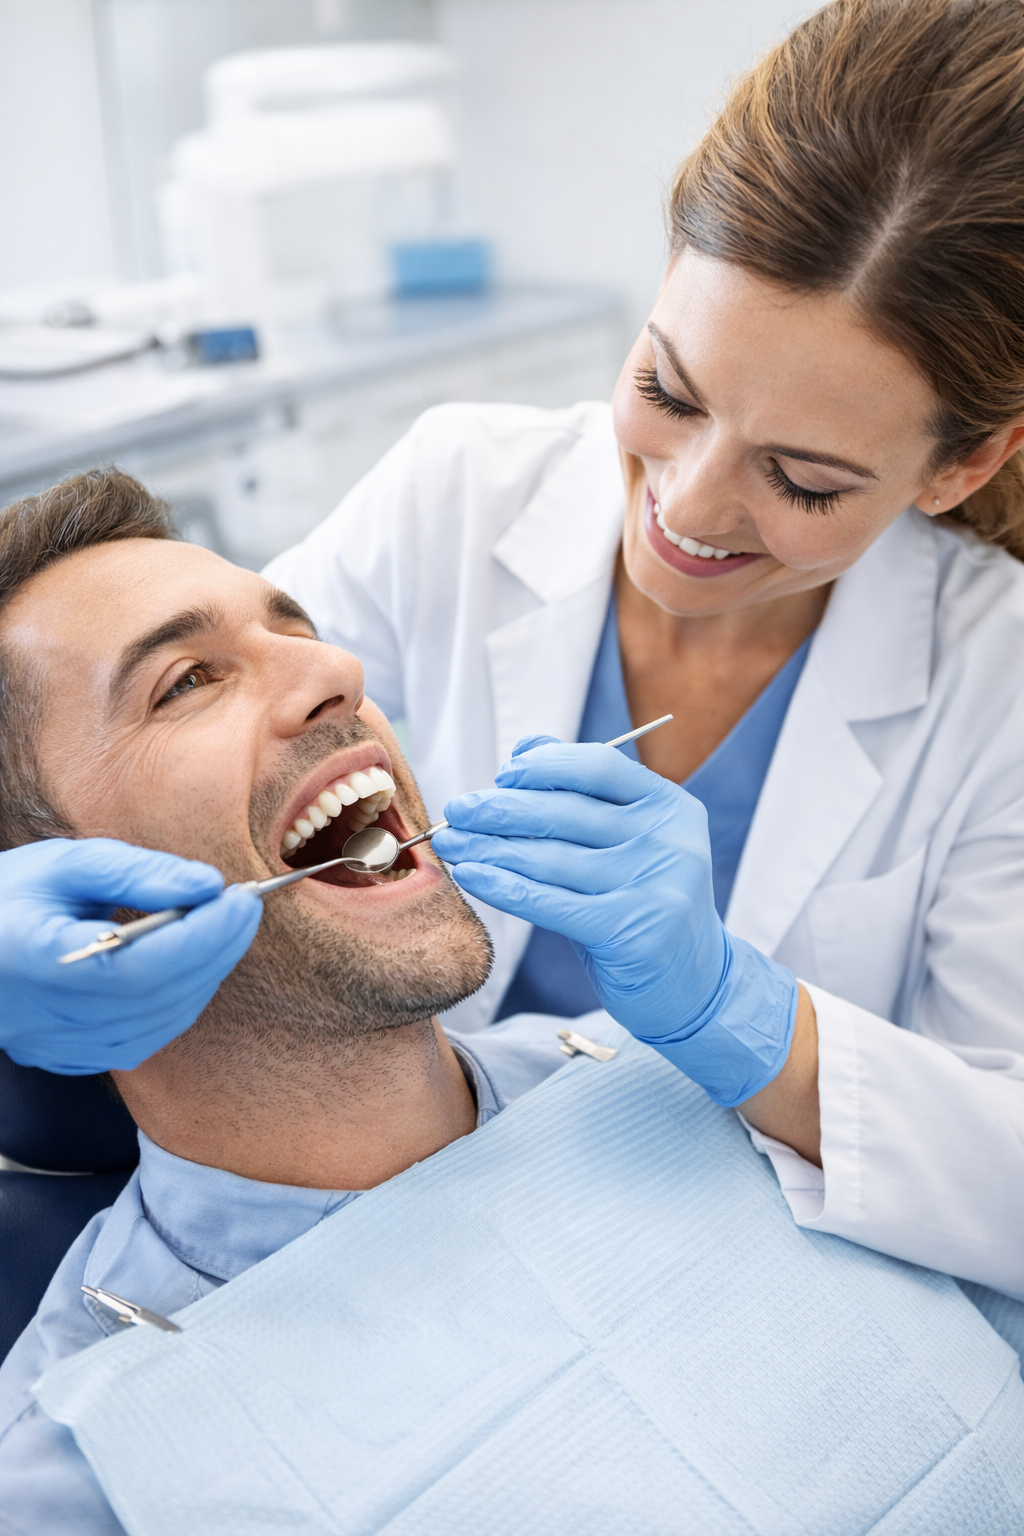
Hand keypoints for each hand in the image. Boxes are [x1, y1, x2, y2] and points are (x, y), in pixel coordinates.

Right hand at [0, 839, 261, 1073]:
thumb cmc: (3, 899)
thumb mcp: (64, 865)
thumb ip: (138, 873)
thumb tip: (207, 884)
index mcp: (42, 965)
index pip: (146, 966)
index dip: (204, 937)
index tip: (243, 899)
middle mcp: (54, 1020)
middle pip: (163, 996)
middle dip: (217, 948)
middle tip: (243, 906)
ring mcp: (64, 1048)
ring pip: (163, 1022)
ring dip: (204, 973)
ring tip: (221, 926)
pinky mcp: (75, 1058)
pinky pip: (148, 1036)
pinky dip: (180, 999)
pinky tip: (188, 963)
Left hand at [435, 739, 796, 1106]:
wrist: (695, 984)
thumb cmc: (643, 903)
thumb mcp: (627, 843)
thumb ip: (582, 794)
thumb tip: (526, 747)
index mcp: (669, 807)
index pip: (599, 767)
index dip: (545, 766)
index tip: (503, 774)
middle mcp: (667, 841)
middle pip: (565, 812)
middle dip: (500, 808)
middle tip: (458, 810)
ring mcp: (652, 887)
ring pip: (549, 858)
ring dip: (490, 848)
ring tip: (453, 843)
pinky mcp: (629, 932)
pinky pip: (548, 902)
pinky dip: (502, 886)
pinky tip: (471, 876)